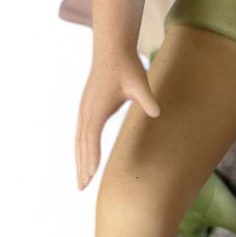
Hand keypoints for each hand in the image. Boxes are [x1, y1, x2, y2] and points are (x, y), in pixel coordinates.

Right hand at [75, 51, 159, 190]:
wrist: (112, 49)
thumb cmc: (126, 66)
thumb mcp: (139, 82)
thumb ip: (146, 99)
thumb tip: (156, 111)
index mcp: (97, 108)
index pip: (92, 138)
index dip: (91, 157)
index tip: (91, 175)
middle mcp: (86, 110)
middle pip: (81, 144)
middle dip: (82, 166)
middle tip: (82, 187)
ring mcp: (84, 108)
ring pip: (79, 140)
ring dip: (79, 159)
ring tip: (81, 178)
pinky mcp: (86, 106)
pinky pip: (81, 132)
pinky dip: (81, 147)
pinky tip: (84, 156)